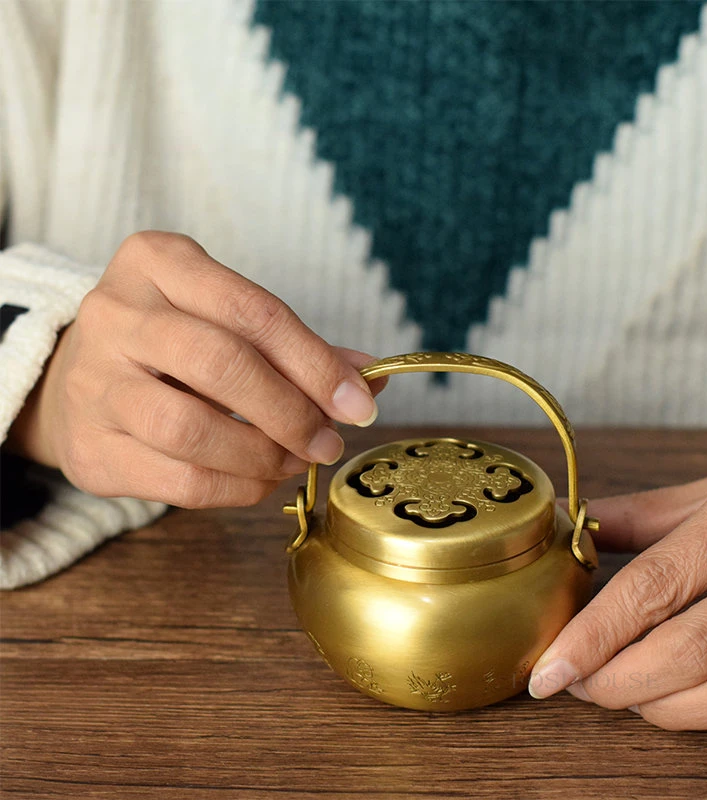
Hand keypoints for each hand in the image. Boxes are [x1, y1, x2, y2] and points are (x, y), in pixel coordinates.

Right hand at [8, 231, 383, 507]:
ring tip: (295, 459)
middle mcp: (114, 313)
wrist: (76, 379)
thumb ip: (294, 346)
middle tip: (327, 440)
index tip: (358, 402)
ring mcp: (91, 382)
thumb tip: (368, 381)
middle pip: (221, 363)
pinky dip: (237, 488)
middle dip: (292, 411)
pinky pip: (179, 480)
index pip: (254, 311)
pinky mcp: (89, 448)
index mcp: (156, 262)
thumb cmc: (171, 345)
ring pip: (192, 428)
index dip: (316, 363)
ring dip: (264, 455)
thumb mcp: (225, 319)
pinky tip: (260, 479)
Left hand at [528, 439, 706, 737]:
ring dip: (670, 709)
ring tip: (630, 693)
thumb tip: (564, 528)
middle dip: (620, 681)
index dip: (592, 636)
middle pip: (692, 649)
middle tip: (578, 684)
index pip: (653, 585)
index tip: (548, 670)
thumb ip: (638, 515)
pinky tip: (694, 697)